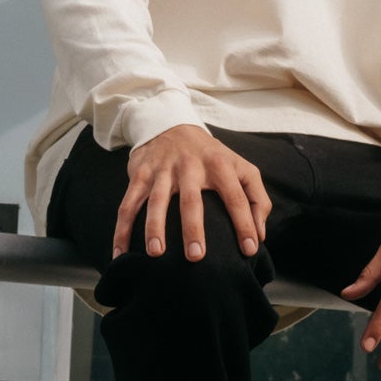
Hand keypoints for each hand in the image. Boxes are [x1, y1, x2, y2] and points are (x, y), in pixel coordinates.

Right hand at [111, 125, 271, 262]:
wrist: (169, 124)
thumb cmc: (211, 155)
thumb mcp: (240, 166)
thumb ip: (256, 198)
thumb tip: (260, 235)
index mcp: (220, 164)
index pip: (236, 196)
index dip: (245, 223)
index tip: (249, 250)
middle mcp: (190, 166)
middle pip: (191, 199)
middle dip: (193, 228)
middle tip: (196, 257)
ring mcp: (162, 171)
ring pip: (156, 202)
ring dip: (154, 228)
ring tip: (156, 253)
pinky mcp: (139, 175)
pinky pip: (128, 205)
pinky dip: (121, 230)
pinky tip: (120, 253)